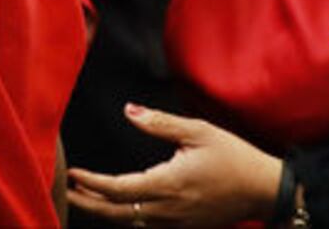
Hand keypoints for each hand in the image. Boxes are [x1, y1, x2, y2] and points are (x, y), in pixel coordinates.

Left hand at [66, 103, 281, 226]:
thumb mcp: (199, 132)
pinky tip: (115, 207)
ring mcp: (176, 223)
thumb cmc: (234, 158)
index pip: (118, 190)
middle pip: (116, 213)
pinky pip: (147, 227)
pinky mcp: (184, 227)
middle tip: (63, 191)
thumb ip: (159, 123)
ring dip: (104, 211)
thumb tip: (128, 110)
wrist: (266, 190)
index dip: (91, 183)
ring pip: (130, 223)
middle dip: (87, 203)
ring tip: (82, 197)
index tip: (72, 173)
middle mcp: (168, 210)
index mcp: (168, 185)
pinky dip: (125, 219)